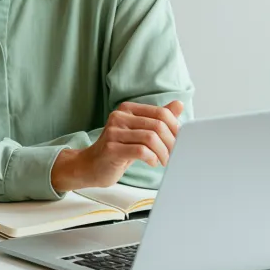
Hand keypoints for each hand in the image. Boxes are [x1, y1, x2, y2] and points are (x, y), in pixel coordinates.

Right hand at [51, 100, 184, 191]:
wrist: (91, 165)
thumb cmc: (118, 149)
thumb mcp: (139, 131)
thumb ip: (158, 118)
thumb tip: (178, 104)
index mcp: (127, 109)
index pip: (161, 113)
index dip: (176, 129)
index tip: (179, 142)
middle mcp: (119, 117)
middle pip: (158, 125)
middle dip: (171, 143)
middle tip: (174, 155)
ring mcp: (113, 132)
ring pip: (151, 138)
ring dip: (163, 153)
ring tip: (163, 161)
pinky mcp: (111, 148)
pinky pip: (141, 151)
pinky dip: (152, 158)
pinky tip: (152, 163)